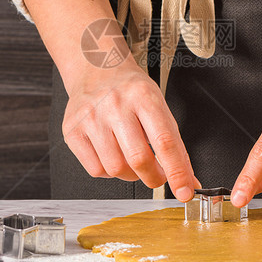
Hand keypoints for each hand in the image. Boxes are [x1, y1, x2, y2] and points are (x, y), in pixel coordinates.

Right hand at [62, 56, 197, 201]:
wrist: (97, 69)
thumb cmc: (131, 91)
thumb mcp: (159, 107)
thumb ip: (175, 145)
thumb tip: (189, 182)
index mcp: (143, 96)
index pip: (165, 141)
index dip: (177, 172)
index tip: (185, 192)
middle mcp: (115, 105)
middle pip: (138, 159)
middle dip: (154, 177)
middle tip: (158, 175)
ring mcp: (90, 118)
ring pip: (116, 169)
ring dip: (131, 174)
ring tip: (132, 159)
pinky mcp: (72, 131)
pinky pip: (96, 170)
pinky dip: (109, 172)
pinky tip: (113, 155)